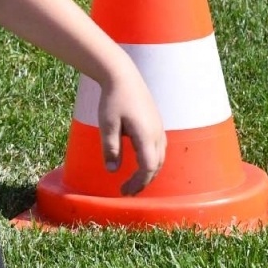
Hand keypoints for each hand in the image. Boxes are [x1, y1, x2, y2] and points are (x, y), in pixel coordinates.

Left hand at [97, 69, 166, 194]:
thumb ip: (110, 148)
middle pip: (156, 166)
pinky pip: (159, 149)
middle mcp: (157, 134)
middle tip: (127, 191)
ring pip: (160, 158)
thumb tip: (112, 170)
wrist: (123, 76)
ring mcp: (159, 128)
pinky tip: (142, 164)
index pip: (148, 167)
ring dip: (149, 173)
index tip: (123, 191)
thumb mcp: (107, 124)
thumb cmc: (113, 99)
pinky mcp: (157, 124)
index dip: (137, 182)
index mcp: (146, 135)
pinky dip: (152, 162)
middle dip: (143, 182)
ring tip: (134, 182)